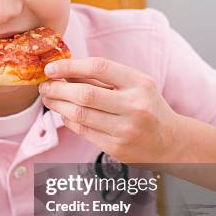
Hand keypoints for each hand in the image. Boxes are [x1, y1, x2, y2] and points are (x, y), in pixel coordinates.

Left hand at [39, 57, 182, 163]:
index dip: (70, 66)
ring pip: (79, 115)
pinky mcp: (117, 149)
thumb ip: (104, 77)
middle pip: (84, 95)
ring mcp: (126, 130)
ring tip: (49, 99)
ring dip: (58, 106)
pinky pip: (83, 132)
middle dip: (57, 89)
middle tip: (44, 86)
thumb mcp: (135, 85)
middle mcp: (135, 107)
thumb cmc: (147, 106)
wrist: (170, 141)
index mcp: (140, 84)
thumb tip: (65, 70)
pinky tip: (64, 114)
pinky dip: (69, 121)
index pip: (99, 67)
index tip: (51, 68)